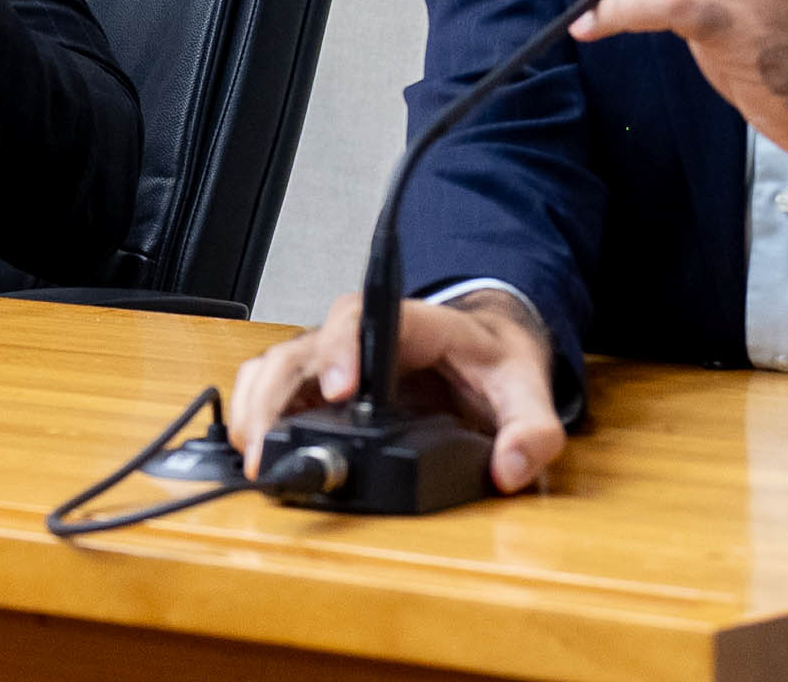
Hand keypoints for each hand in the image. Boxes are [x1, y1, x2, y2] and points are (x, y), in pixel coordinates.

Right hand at [227, 289, 564, 493]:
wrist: (484, 347)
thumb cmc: (495, 362)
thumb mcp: (530, 390)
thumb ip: (533, 430)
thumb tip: (511, 468)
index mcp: (412, 325)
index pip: (362, 319)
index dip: (341, 351)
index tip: (338, 392)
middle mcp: (363, 337)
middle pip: (302, 348)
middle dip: (277, 394)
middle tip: (270, 444)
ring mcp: (336, 356)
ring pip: (277, 364)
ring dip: (257, 404)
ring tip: (254, 451)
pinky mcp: (322, 380)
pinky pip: (274, 383)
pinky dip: (256, 410)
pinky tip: (256, 445)